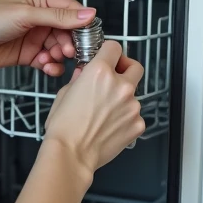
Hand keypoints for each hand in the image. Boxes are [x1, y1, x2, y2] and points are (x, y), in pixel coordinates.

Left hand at [0, 0, 97, 76]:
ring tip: (54, 58)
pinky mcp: (27, 56)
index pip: (70, 9)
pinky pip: (47, 61)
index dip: (82, 21)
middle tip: (69, 51)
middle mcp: (38, 20)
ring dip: (60, 55)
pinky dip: (50, 66)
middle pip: (67, 31)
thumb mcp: (25, 15)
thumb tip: (87, 13)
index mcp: (38, 3)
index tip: (90, 34)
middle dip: (71, 42)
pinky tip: (47, 67)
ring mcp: (33, 38)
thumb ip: (57, 16)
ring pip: (58, 48)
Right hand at [43, 40, 145, 178]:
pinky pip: (134, 115)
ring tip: (104, 113)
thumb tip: (85, 73)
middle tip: (116, 76)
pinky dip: (125, 118)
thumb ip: (79, 79)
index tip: (108, 57)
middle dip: (126, 69)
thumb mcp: (64, 93)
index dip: (110, 51)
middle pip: (135, 66)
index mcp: (100, 72)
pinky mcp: (137, 123)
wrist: (72, 154)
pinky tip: (109, 126)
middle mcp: (120, 85)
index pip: (114, 48)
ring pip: (133, 94)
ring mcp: (132, 105)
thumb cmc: (64, 127)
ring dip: (122, 98)